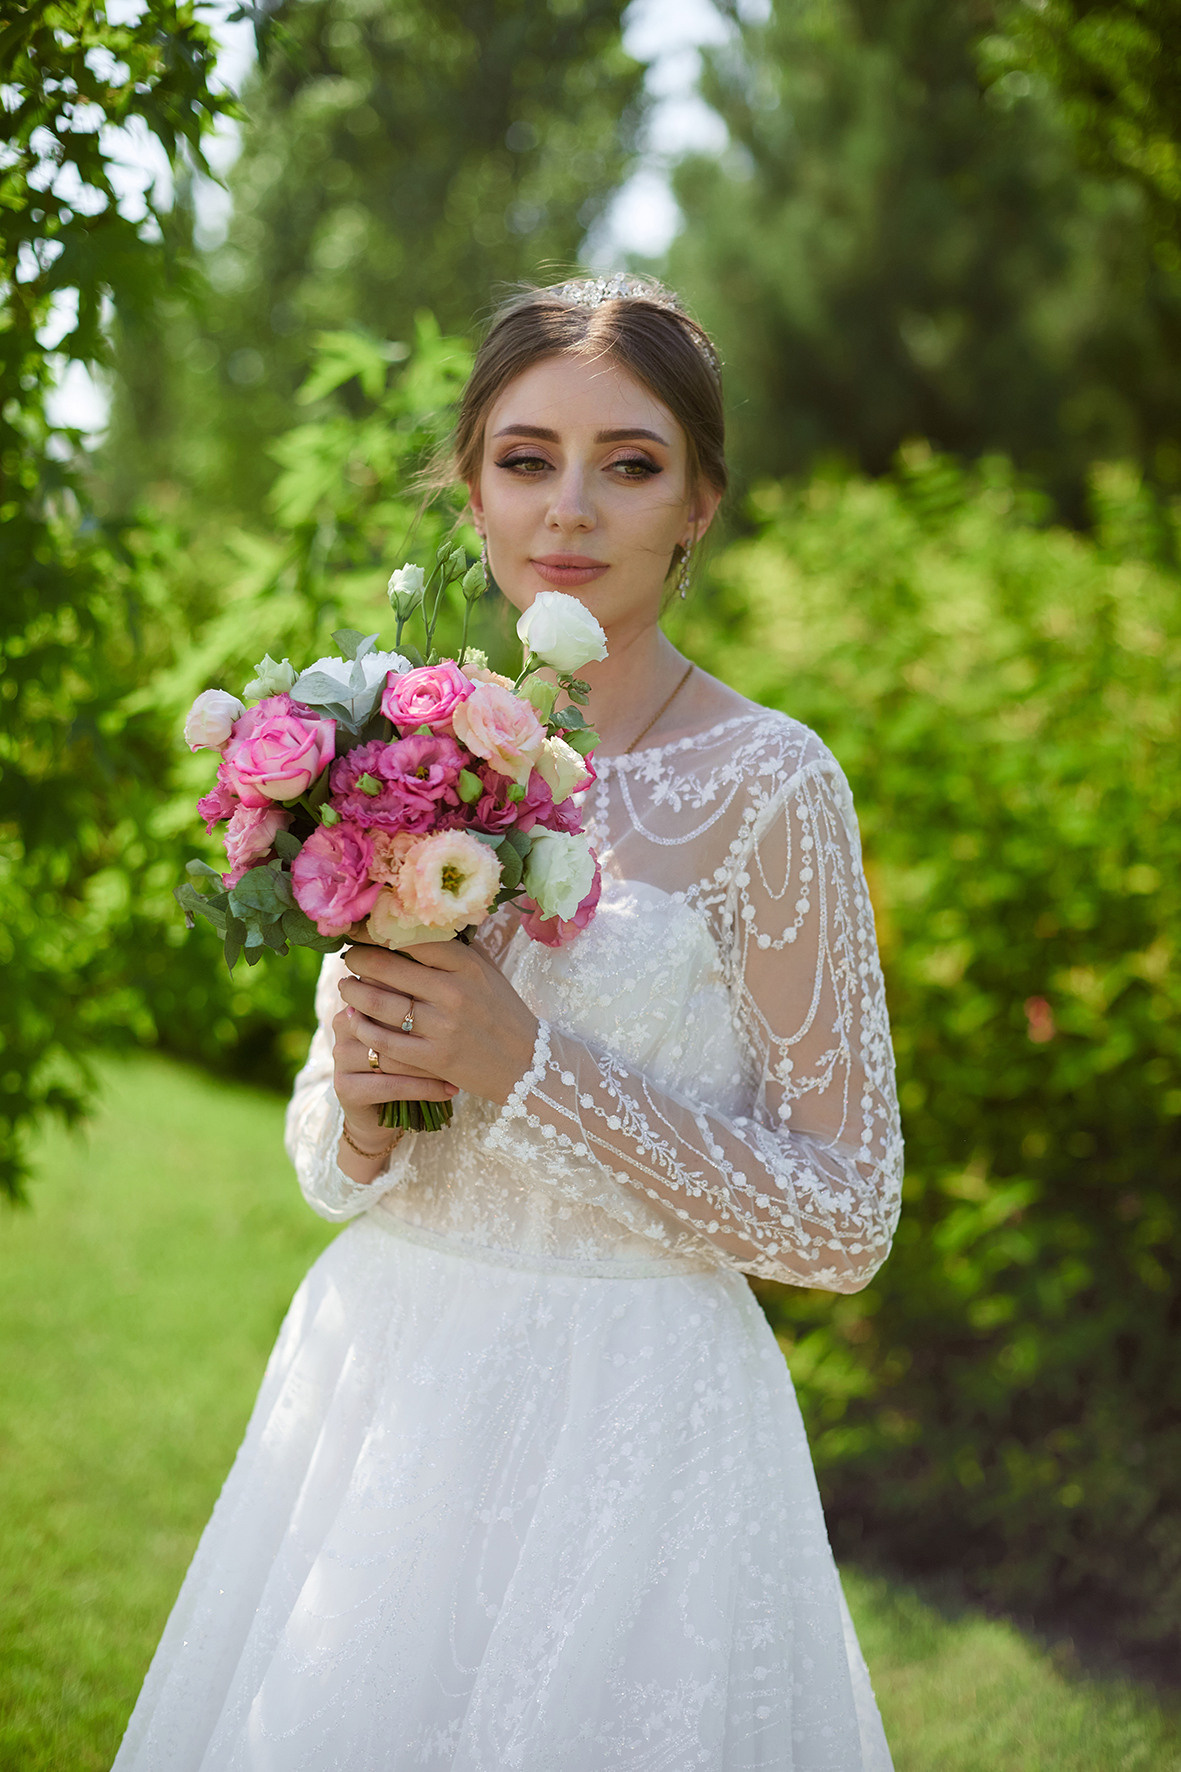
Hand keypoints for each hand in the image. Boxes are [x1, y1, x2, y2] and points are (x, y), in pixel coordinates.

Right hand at [331, 970, 457, 1154]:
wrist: (384, 1111)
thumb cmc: (411, 1053)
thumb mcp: (415, 1019)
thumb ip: (424, 985)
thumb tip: (459, 947)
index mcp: (361, 993)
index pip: (389, 978)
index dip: (424, 985)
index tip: (463, 990)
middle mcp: (344, 1021)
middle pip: (387, 1010)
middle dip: (429, 1020)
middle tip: (468, 1026)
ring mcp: (342, 1055)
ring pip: (391, 1050)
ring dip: (432, 1060)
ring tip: (464, 1063)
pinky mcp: (346, 1088)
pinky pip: (391, 1084)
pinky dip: (425, 1088)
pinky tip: (450, 1090)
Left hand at [337, 936, 539, 1111]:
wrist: (526, 1063)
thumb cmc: (502, 1011)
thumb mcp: (487, 972)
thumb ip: (455, 948)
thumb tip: (414, 922)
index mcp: (467, 965)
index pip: (411, 938)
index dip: (377, 931)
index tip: (359, 928)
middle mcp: (453, 992)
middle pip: (387, 967)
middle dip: (358, 959)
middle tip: (349, 957)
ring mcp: (442, 1027)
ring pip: (379, 1002)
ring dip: (353, 991)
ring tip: (347, 986)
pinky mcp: (434, 1058)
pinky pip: (384, 1040)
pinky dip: (363, 1027)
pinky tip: (355, 1019)